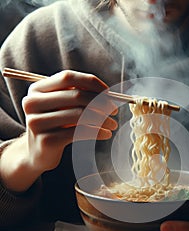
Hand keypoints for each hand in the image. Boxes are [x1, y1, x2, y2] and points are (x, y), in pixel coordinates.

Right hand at [0, 70, 117, 192]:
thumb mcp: (62, 107)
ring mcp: (37, 122)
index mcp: (37, 89)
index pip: (68, 78)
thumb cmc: (56, 125)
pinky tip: (106, 134)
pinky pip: (79, 132)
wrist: (38, 153)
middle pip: (76, 96)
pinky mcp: (47, 140)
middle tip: (114, 110)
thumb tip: (108, 94)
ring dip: (102, 119)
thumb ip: (78, 96)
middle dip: (101, 102)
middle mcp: (33, 103)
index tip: (109, 93)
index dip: (92, 83)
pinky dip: (97, 132)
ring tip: (113, 124)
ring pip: (79, 115)